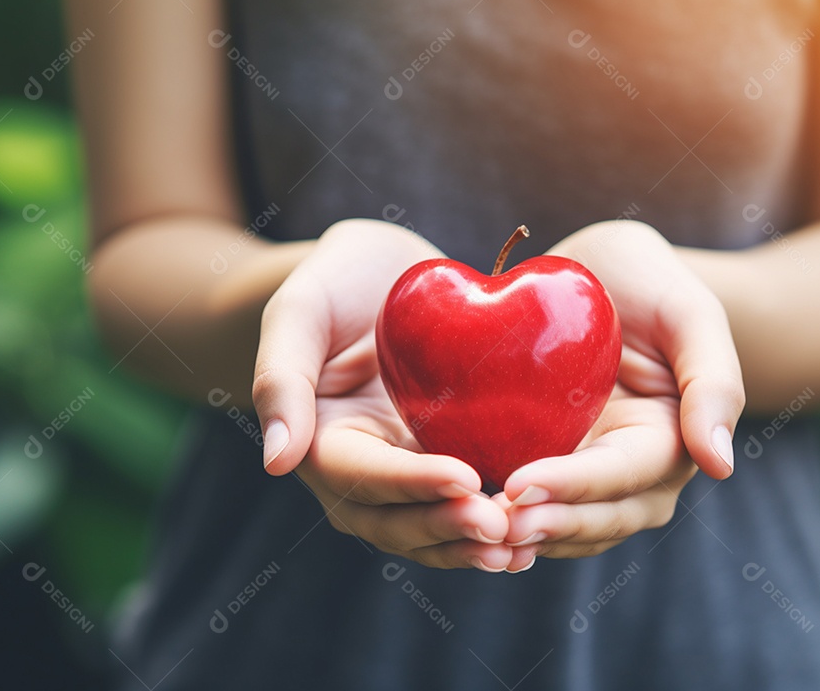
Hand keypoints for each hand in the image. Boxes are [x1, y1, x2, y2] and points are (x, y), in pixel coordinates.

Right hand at [252, 220, 525, 570]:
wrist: (377, 274)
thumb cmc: (332, 280)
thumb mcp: (298, 309)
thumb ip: (280, 378)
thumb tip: (276, 463)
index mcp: (321, 443)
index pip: (362, 475)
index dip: (411, 482)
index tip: (462, 478)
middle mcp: (362, 473)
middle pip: (398, 520)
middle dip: (449, 527)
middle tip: (503, 528)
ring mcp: (406, 472)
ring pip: (434, 527)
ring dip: (474, 543)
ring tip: (524, 546)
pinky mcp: (446, 460)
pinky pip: (468, 501)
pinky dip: (497, 519)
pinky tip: (543, 522)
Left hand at [497, 220, 744, 559]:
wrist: (600, 272)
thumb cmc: (650, 281)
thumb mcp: (690, 312)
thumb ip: (714, 381)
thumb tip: (720, 465)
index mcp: (673, 440)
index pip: (627, 475)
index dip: (577, 485)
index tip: (521, 484)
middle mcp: (634, 472)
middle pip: (599, 518)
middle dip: (548, 524)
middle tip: (492, 522)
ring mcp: (589, 475)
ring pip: (564, 527)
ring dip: (522, 535)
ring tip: (470, 530)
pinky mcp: (547, 465)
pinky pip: (529, 505)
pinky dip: (500, 518)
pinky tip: (457, 515)